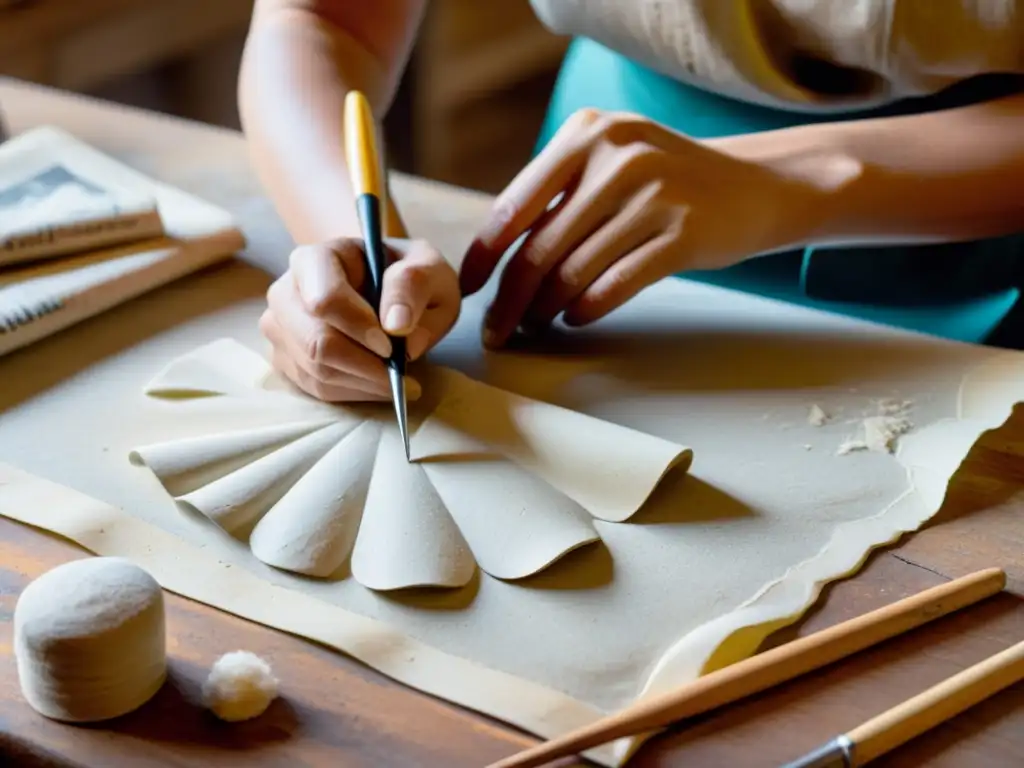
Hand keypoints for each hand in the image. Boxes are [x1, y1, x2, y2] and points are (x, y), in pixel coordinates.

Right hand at [261, 238, 459, 401]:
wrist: (388, 287)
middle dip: (363, 364)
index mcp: (316, 258)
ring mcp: (281, 327)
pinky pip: (315, 386)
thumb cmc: (406, 276)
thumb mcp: (427, 269)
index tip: (392, 345)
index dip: (357, 327)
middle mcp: (287, 291)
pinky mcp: (286, 358)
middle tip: (401, 372)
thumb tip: (396, 326)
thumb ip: (413, 286)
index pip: (324, 299)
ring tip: (399, 380)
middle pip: (315, 342)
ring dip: (363, 382)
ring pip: (315, 370)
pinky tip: (379, 383)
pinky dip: (353, 391)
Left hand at [459, 108, 822, 346]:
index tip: (470, 289)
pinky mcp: (684, 233)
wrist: (757, 184)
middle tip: (496, 329)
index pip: (516, 205)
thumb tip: (497, 256)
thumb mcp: (612, 160)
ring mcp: (654, 194)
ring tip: (534, 323)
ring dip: (545, 309)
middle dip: (510, 298)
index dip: (485, 256)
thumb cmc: (668, 181)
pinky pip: (616, 284)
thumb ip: (559, 193)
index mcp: (587, 133)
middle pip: (540, 248)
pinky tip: (575, 317)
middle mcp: (618, 156)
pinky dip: (587, 309)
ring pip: (574, 272)